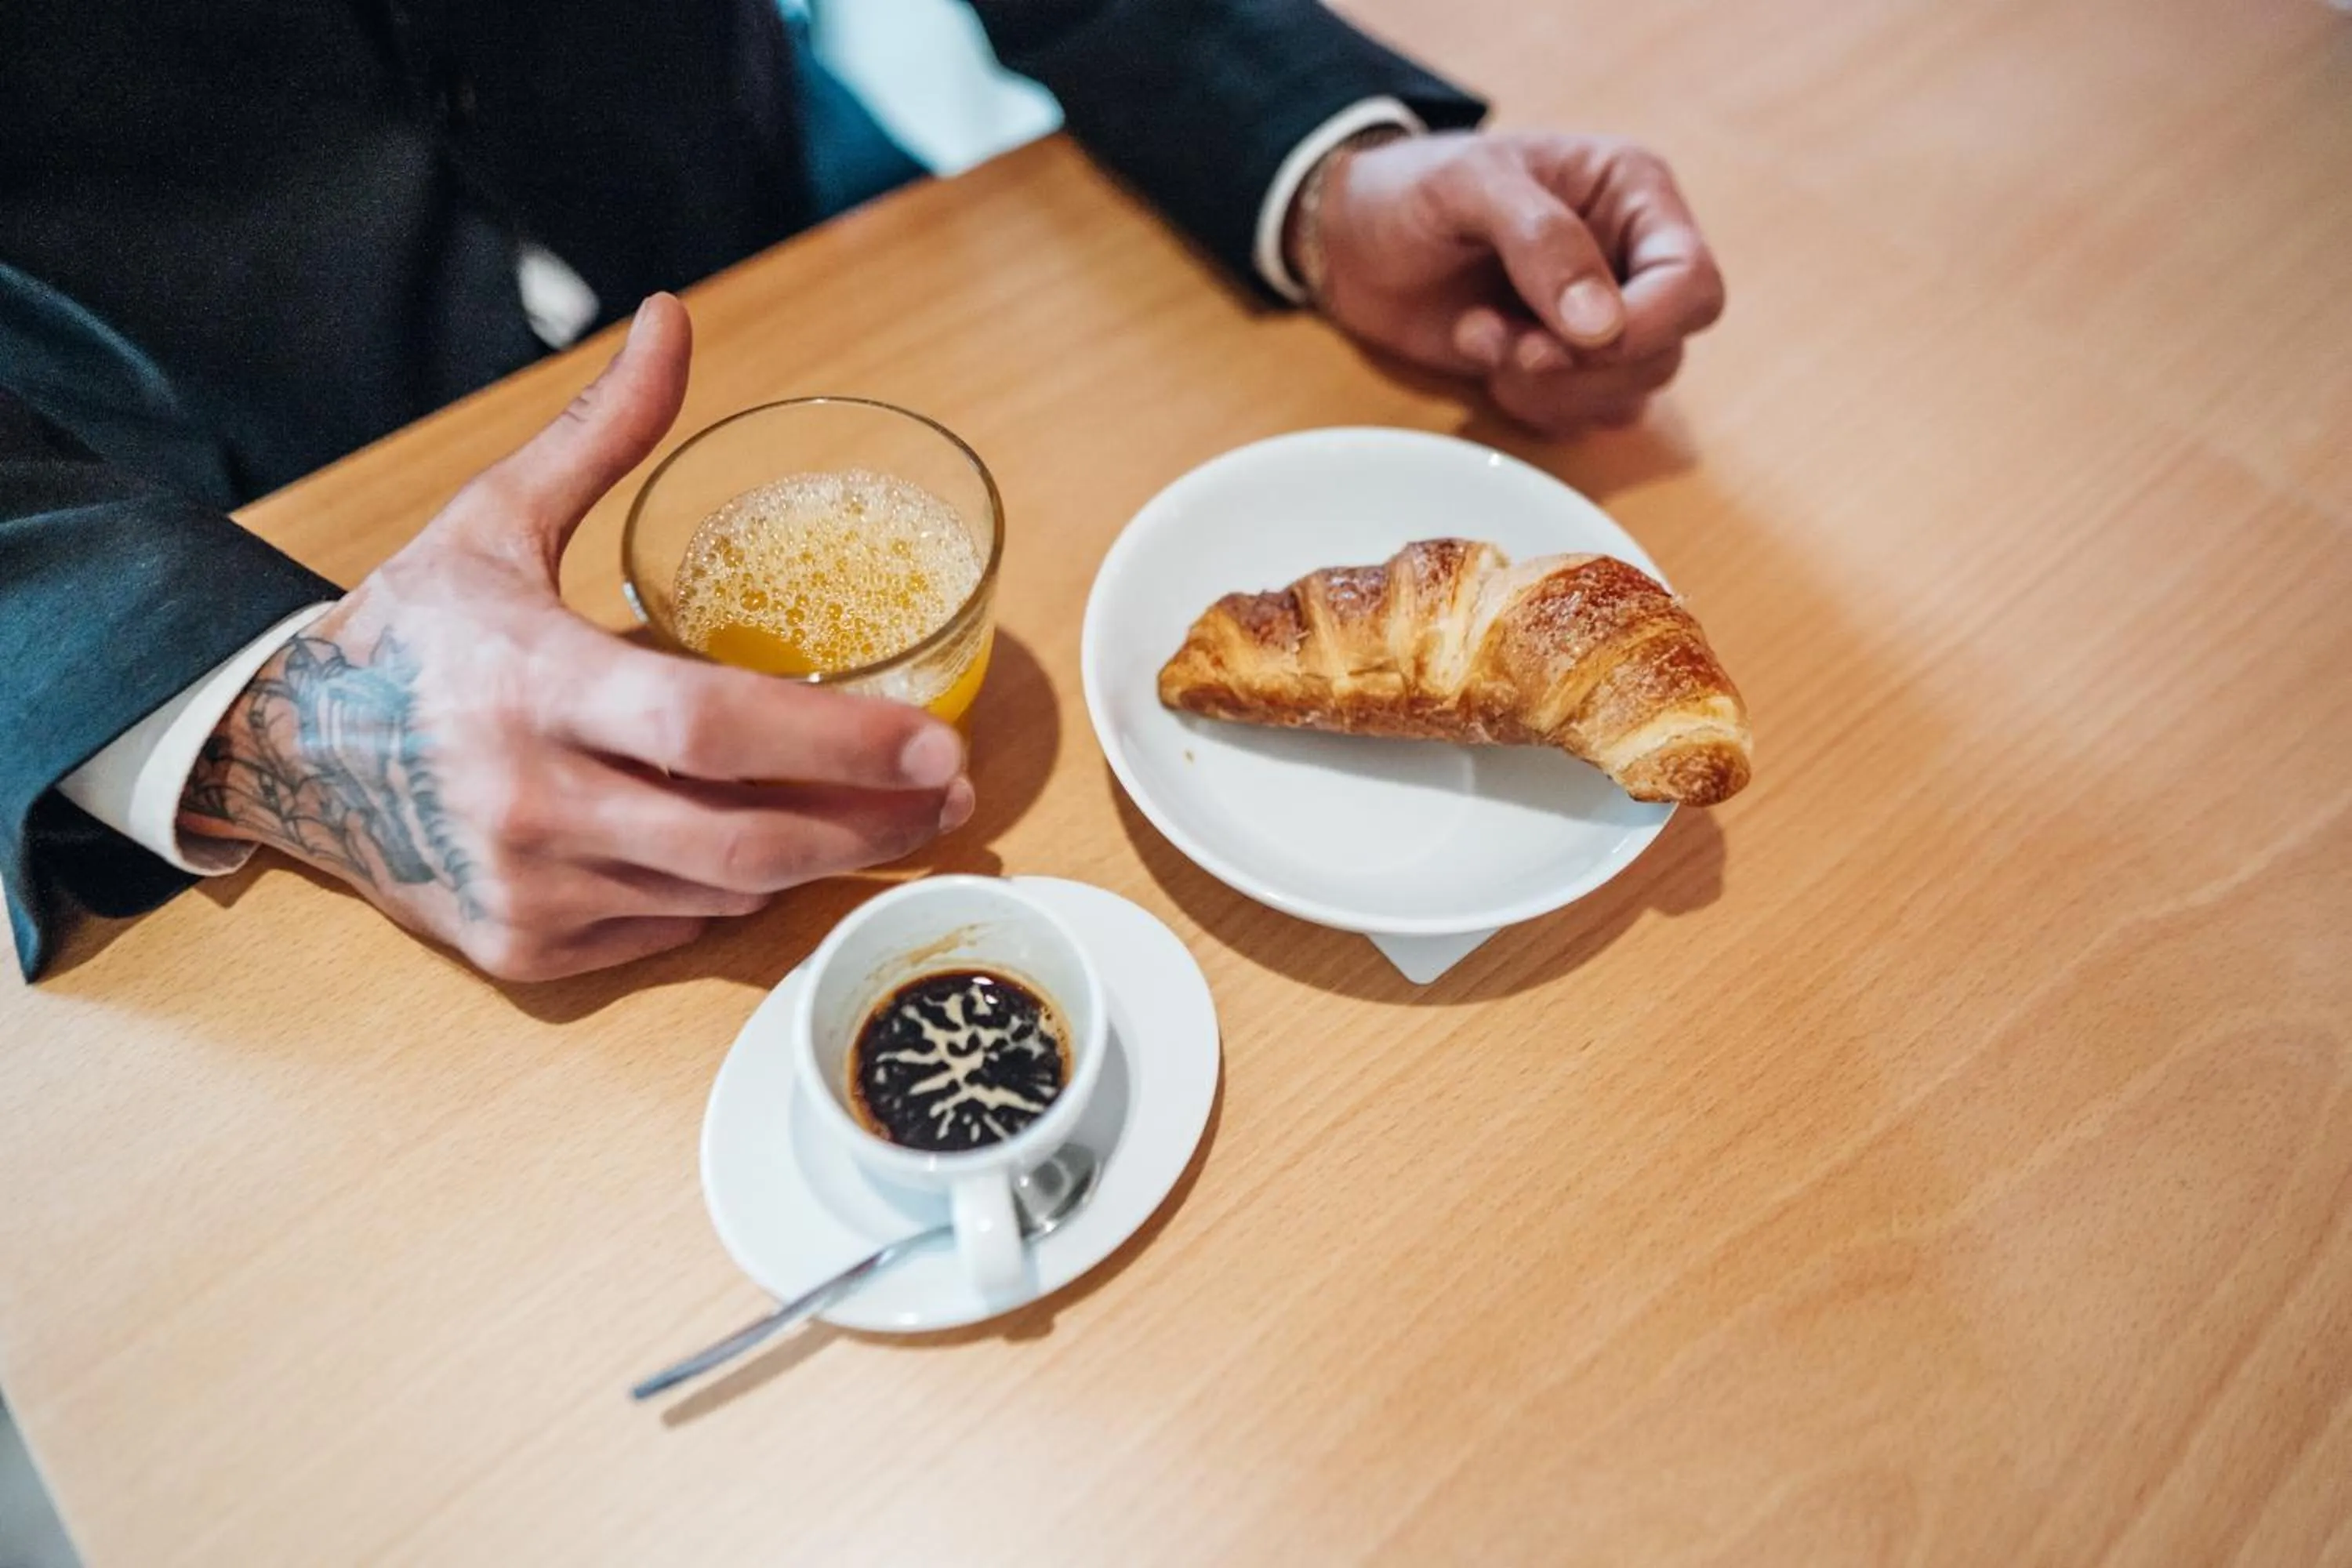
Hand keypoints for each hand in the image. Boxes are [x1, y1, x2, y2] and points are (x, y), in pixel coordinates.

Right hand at [179, 295, 973, 980]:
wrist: (292, 758)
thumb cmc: (415, 635)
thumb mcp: (494, 521)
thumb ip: (600, 433)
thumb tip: (674, 318)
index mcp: (531, 685)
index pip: (709, 729)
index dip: (838, 744)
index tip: (937, 741)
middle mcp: (531, 802)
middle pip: (744, 838)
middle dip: (871, 825)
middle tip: (950, 793)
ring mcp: (530, 890)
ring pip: (723, 893)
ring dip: (823, 859)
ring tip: (898, 816)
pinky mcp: (529, 954)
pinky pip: (676, 932)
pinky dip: (737, 891)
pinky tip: (776, 847)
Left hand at [1301, 130, 1725, 434]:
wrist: (1351, 239)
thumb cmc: (1411, 191)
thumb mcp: (1468, 186)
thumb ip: (1540, 240)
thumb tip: (1603, 326)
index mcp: (1635, 196)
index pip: (1692, 286)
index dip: (1642, 328)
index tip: (1559, 337)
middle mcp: (1634, 261)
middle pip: (1665, 352)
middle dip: (1580, 367)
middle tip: (1506, 344)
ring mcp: (1602, 321)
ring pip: (1629, 394)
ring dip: (1549, 389)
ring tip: (1479, 338)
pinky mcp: (1564, 369)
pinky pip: (1586, 418)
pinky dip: (1535, 409)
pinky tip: (1484, 363)